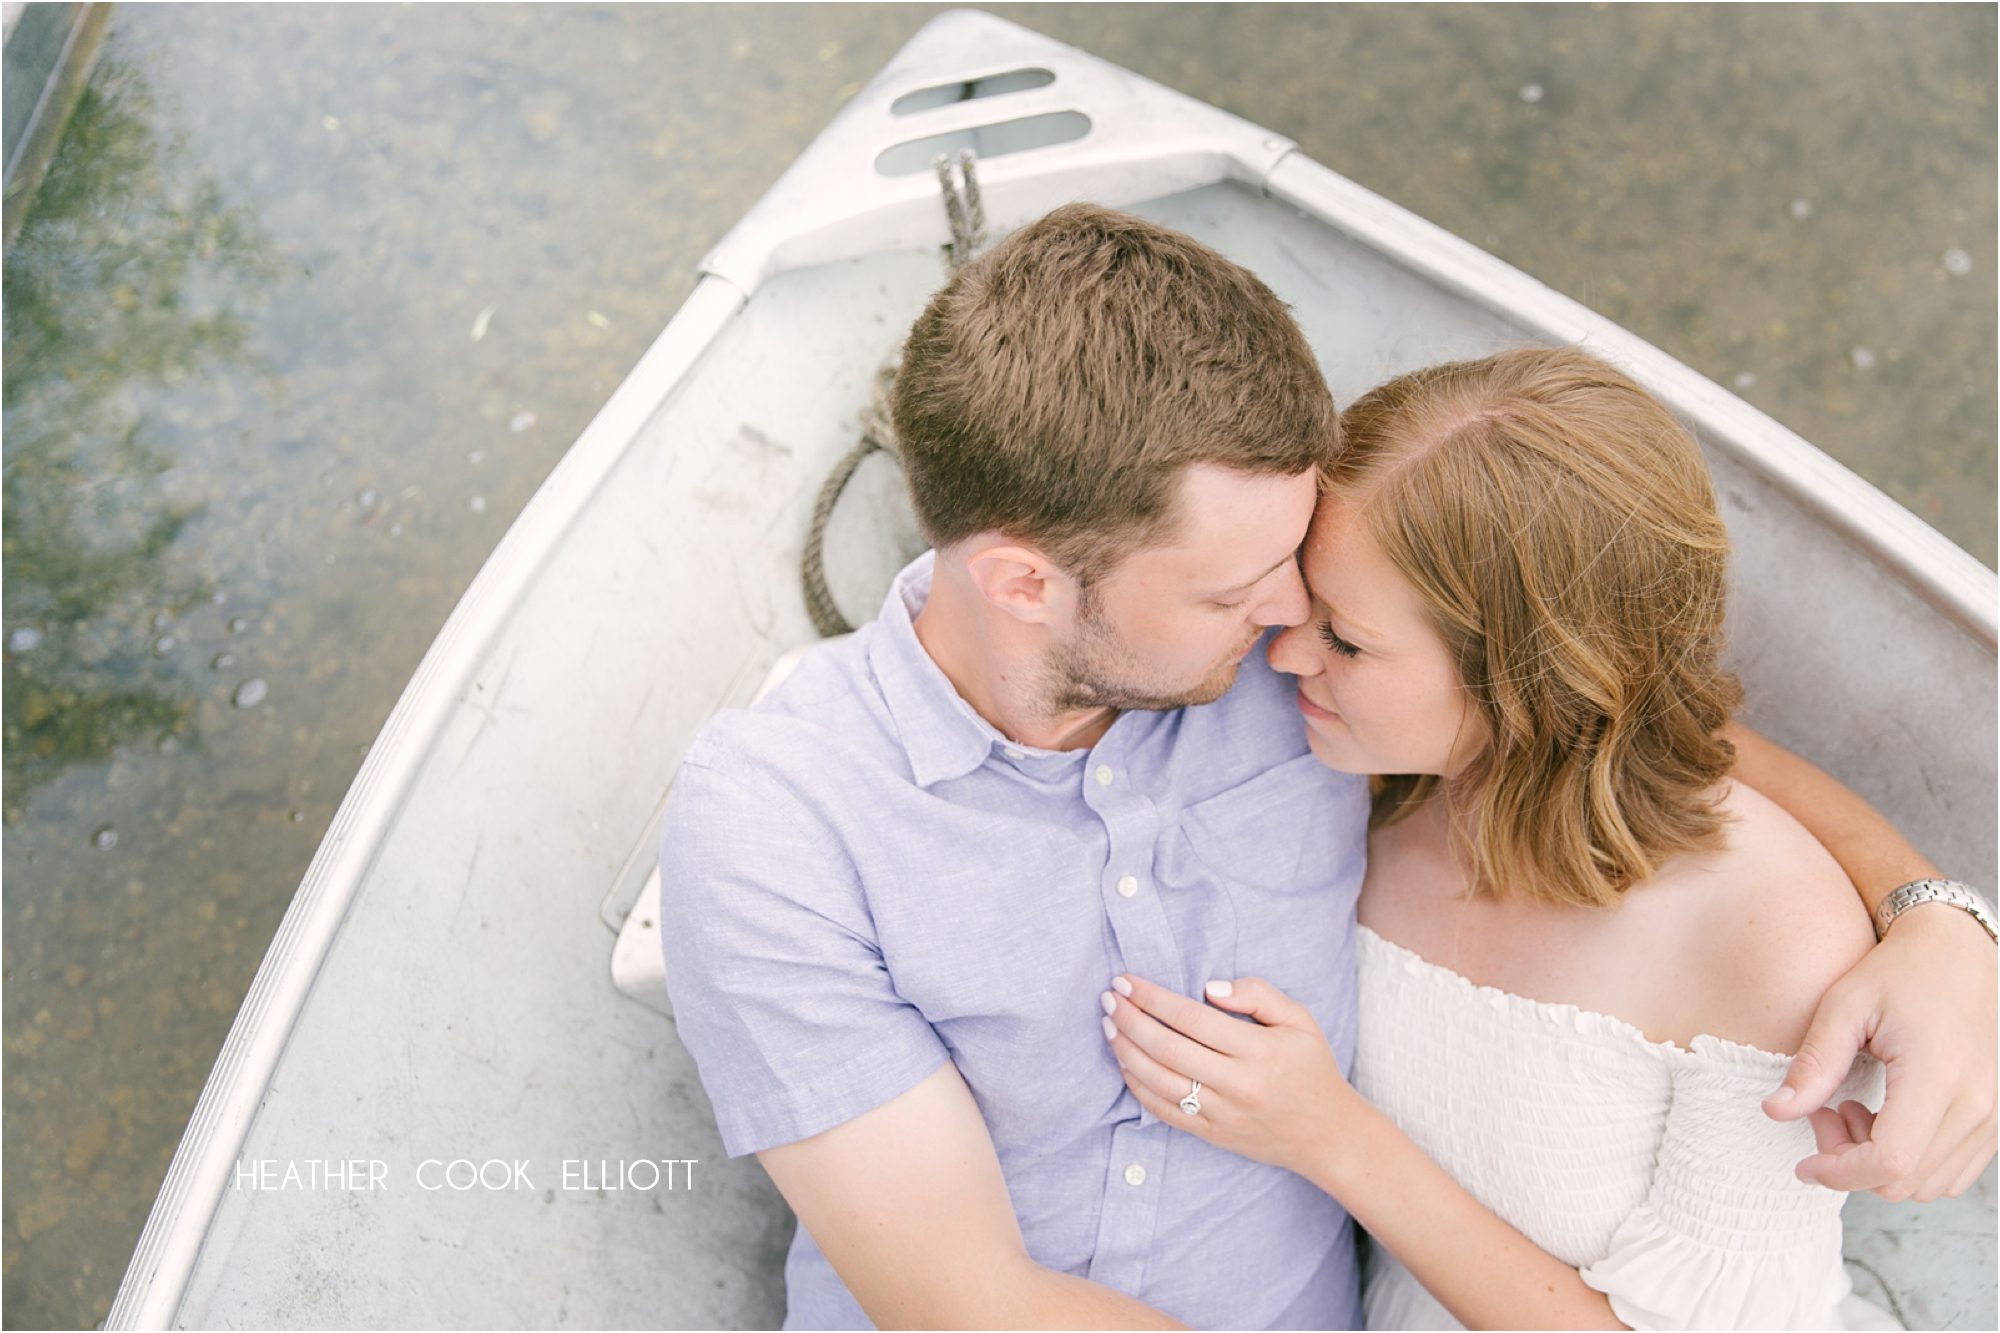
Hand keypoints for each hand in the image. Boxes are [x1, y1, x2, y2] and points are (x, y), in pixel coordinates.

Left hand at [1100, 973, 1358, 1177]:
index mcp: (1258, 1051)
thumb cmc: (1312, 1069)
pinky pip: (1163, 1111)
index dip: (1153, 997)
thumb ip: (1258, 994)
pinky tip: (1124, 1062)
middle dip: (1130, 1019)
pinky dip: (1137, 1086)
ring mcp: (1221, 1113)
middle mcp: (1236, 1084)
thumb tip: (1208, 988)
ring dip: (1126, 1050)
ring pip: (1158, 1081)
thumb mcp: (1300, 1020)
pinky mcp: (1211, 1135)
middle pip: (1167, 1048)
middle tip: (1108, 997)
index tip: (1127, 980)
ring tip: (1108, 1024)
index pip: (1191, 1018)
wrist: (1327, 1134)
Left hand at [1764, 903, 1996, 1199]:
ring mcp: (1993, 1115)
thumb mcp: (1844, 1007)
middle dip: (1851, 1163)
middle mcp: (1976, 1105)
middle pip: (1906, 1182)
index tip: (1803, 1163)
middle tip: (1822, 1112)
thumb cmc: (1897, 973)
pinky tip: (1884, 1116)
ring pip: (1930, 1185)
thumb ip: (1813, 1064)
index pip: (1890, 1163)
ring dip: (1879, 1164)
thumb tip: (1775, 1112)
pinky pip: (1952, 1171)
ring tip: (1850, 1108)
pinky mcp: (1995, 1119)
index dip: (1840, 1173)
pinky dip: (1910, 1161)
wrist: (1958, 952)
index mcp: (1938, 1077)